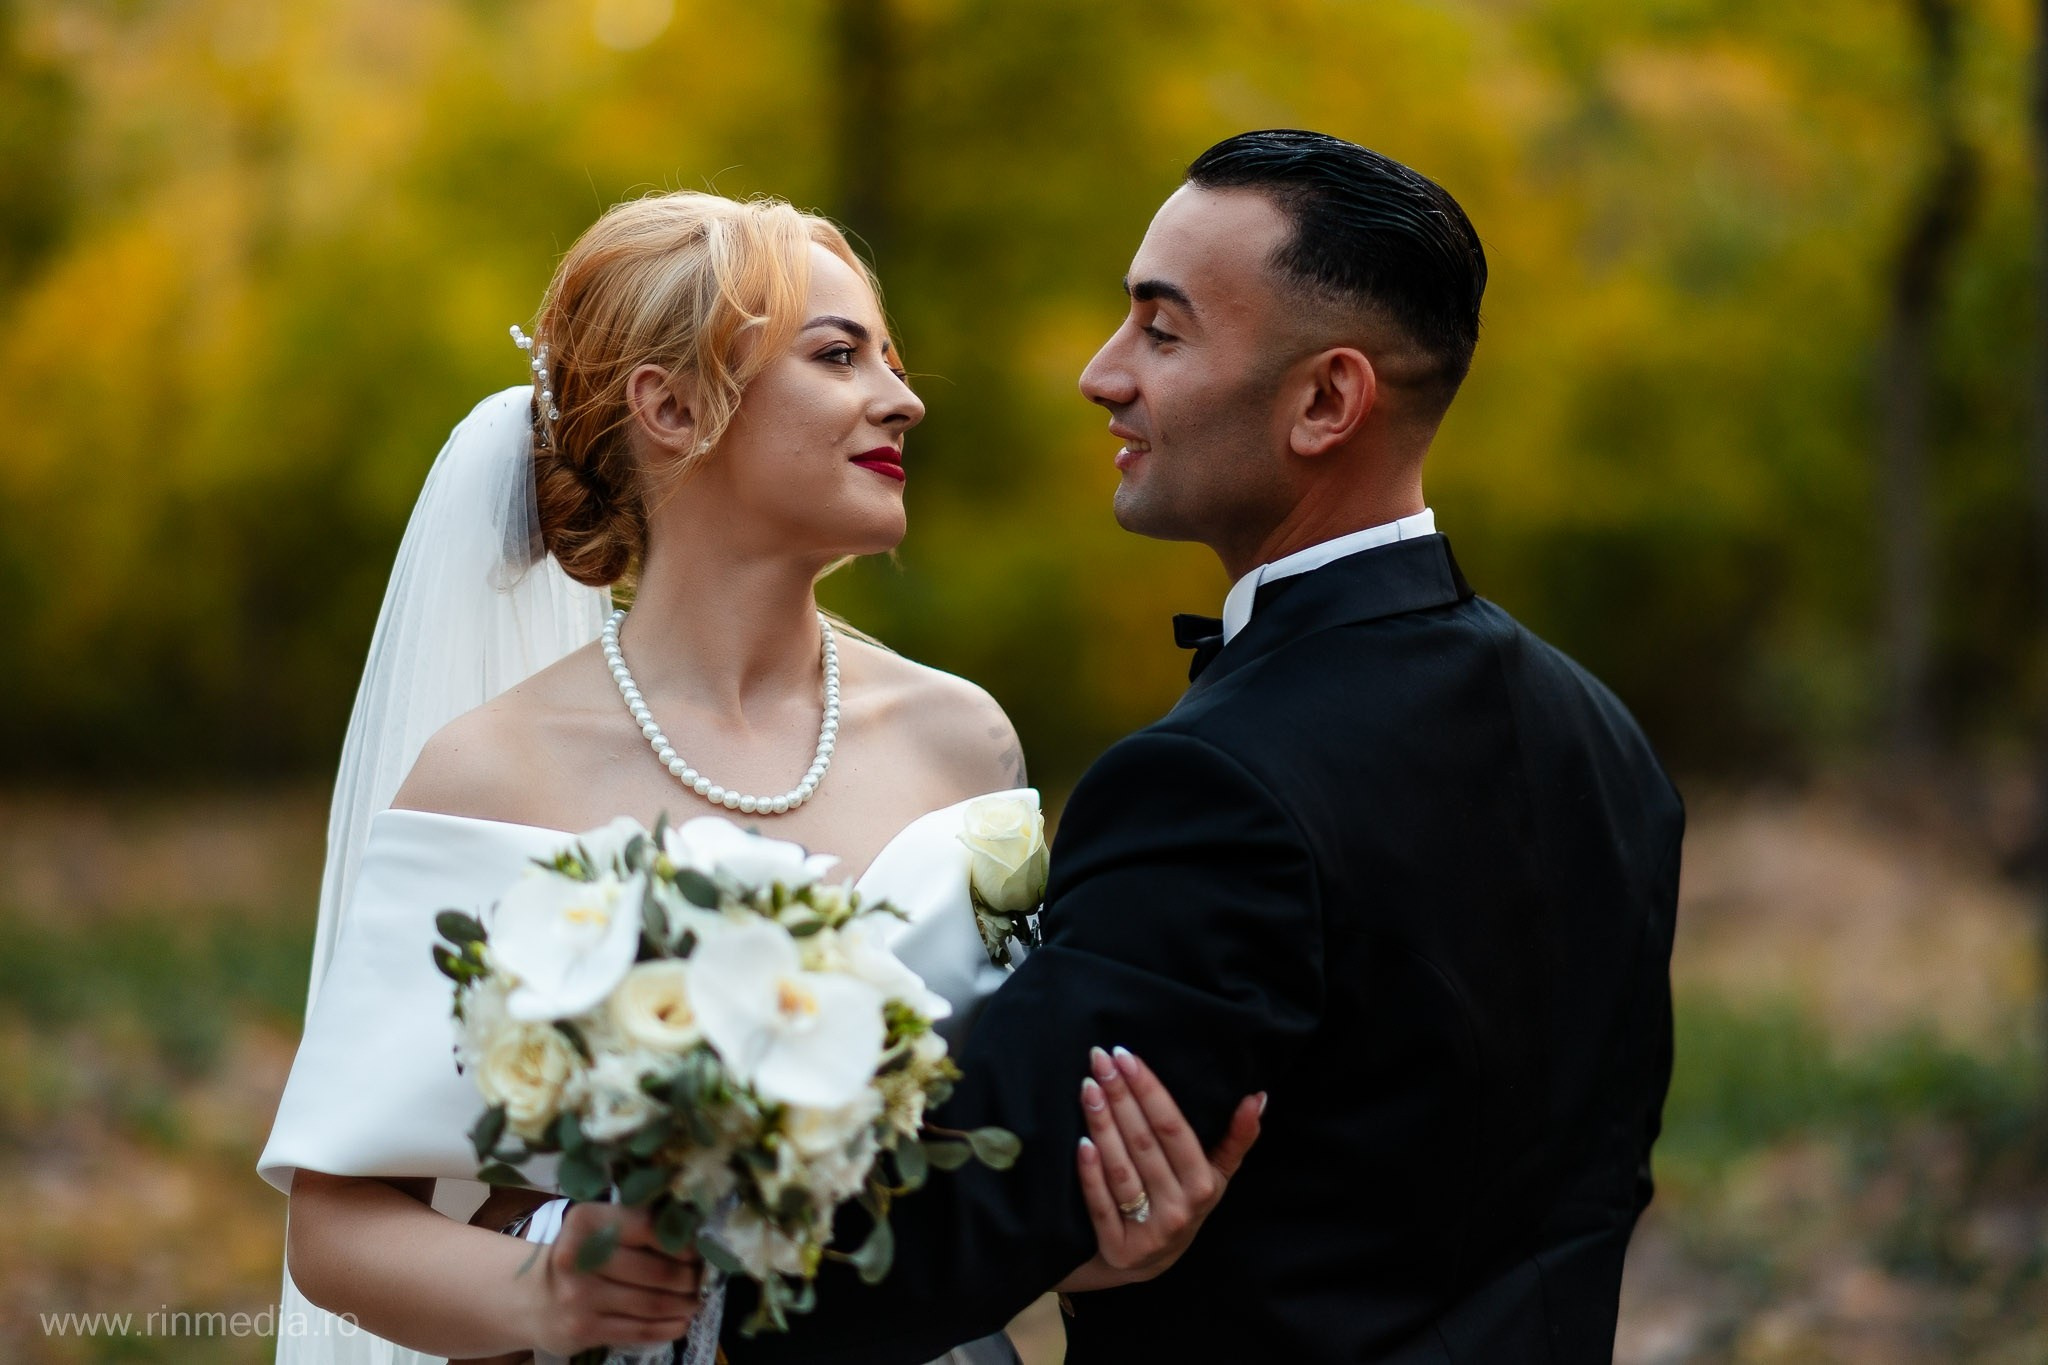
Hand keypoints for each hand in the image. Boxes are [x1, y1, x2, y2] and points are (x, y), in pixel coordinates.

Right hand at [524, 1203, 702, 1357]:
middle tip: (702, 1280)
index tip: (699, 1251)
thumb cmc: (578, 1258)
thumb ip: (636, 1227)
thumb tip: (694, 1237)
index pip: (647, 1228)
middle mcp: (580, 1258)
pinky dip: (668, 1328)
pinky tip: (681, 1322)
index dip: (681, 1242)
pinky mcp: (584, 1330)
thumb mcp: (596, 1230)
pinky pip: (639, 1330)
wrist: (529, 1298)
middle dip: (688, 1277)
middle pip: (654, 1270)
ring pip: (651, 1303)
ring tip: (695, 1300)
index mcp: (586, 1222)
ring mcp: (580, 1298)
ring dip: (683, 1304)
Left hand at [1054, 1046, 1262, 1292]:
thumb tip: (1258, 1096)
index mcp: (1204, 1185)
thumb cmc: (1184, 1200)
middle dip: (1120, 1097)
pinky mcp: (1118, 1248)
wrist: (1149, 1262)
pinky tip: (1081, 1141)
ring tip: (1088, 1087)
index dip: (1149, 1091)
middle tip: (1099, 1059)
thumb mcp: (1216, 1173)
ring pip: (1121, 1170)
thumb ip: (1238, 1137)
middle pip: (1144, 1144)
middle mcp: (1180, 1210)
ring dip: (1102, 1125)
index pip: (1173, 1129)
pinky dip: (1090, 1173)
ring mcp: (1149, 1232)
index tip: (1126, 1056)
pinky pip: (1101, 1205)